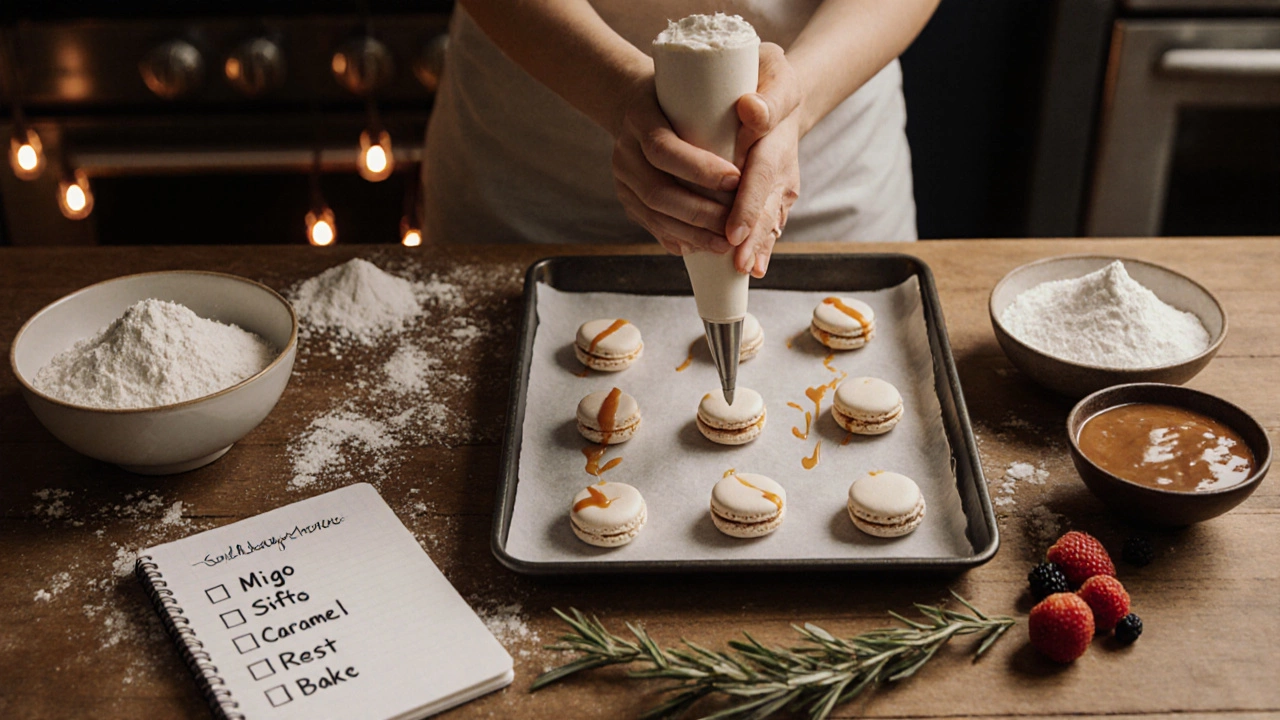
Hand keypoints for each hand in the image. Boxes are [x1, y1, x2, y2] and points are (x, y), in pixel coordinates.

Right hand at [611, 77, 740, 255]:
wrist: (639, 101)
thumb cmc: (685, 88)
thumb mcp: (708, 78)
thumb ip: (732, 92)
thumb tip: (754, 112)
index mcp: (639, 115)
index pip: (663, 149)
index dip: (699, 169)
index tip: (736, 179)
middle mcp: (624, 150)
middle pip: (657, 191)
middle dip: (700, 213)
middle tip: (735, 224)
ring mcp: (623, 177)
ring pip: (653, 214)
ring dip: (692, 233)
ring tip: (725, 244)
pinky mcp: (628, 197)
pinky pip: (651, 224)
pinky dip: (678, 238)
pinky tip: (702, 247)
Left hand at [727, 42, 803, 277]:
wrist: (780, 91)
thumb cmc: (769, 78)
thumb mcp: (774, 73)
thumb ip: (769, 94)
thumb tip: (750, 110)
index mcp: (778, 137)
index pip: (761, 176)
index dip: (748, 205)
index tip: (733, 230)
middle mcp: (782, 165)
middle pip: (767, 206)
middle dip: (753, 237)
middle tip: (739, 264)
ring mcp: (781, 182)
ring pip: (770, 218)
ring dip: (759, 247)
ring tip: (745, 271)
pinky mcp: (775, 193)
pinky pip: (769, 220)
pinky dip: (762, 244)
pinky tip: (754, 267)